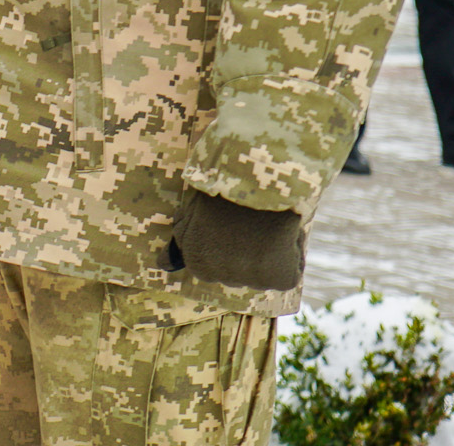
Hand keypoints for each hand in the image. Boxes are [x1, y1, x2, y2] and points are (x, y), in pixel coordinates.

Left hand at [166, 190, 303, 290]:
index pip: (214, 267)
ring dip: (270, 255)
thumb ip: (180, 238)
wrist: (253, 173)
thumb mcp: (191, 209)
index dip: (228, 243)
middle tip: (250, 222)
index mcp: (197, 261)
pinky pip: (289, 273)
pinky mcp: (280, 277)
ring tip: (267, 225)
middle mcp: (220, 276)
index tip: (232, 224)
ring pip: (264, 275)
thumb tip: (161, 265)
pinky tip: (284, 235)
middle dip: (246, 252)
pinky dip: (292, 257)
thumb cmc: (221, 185)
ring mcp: (251, 279)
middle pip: (239, 273)